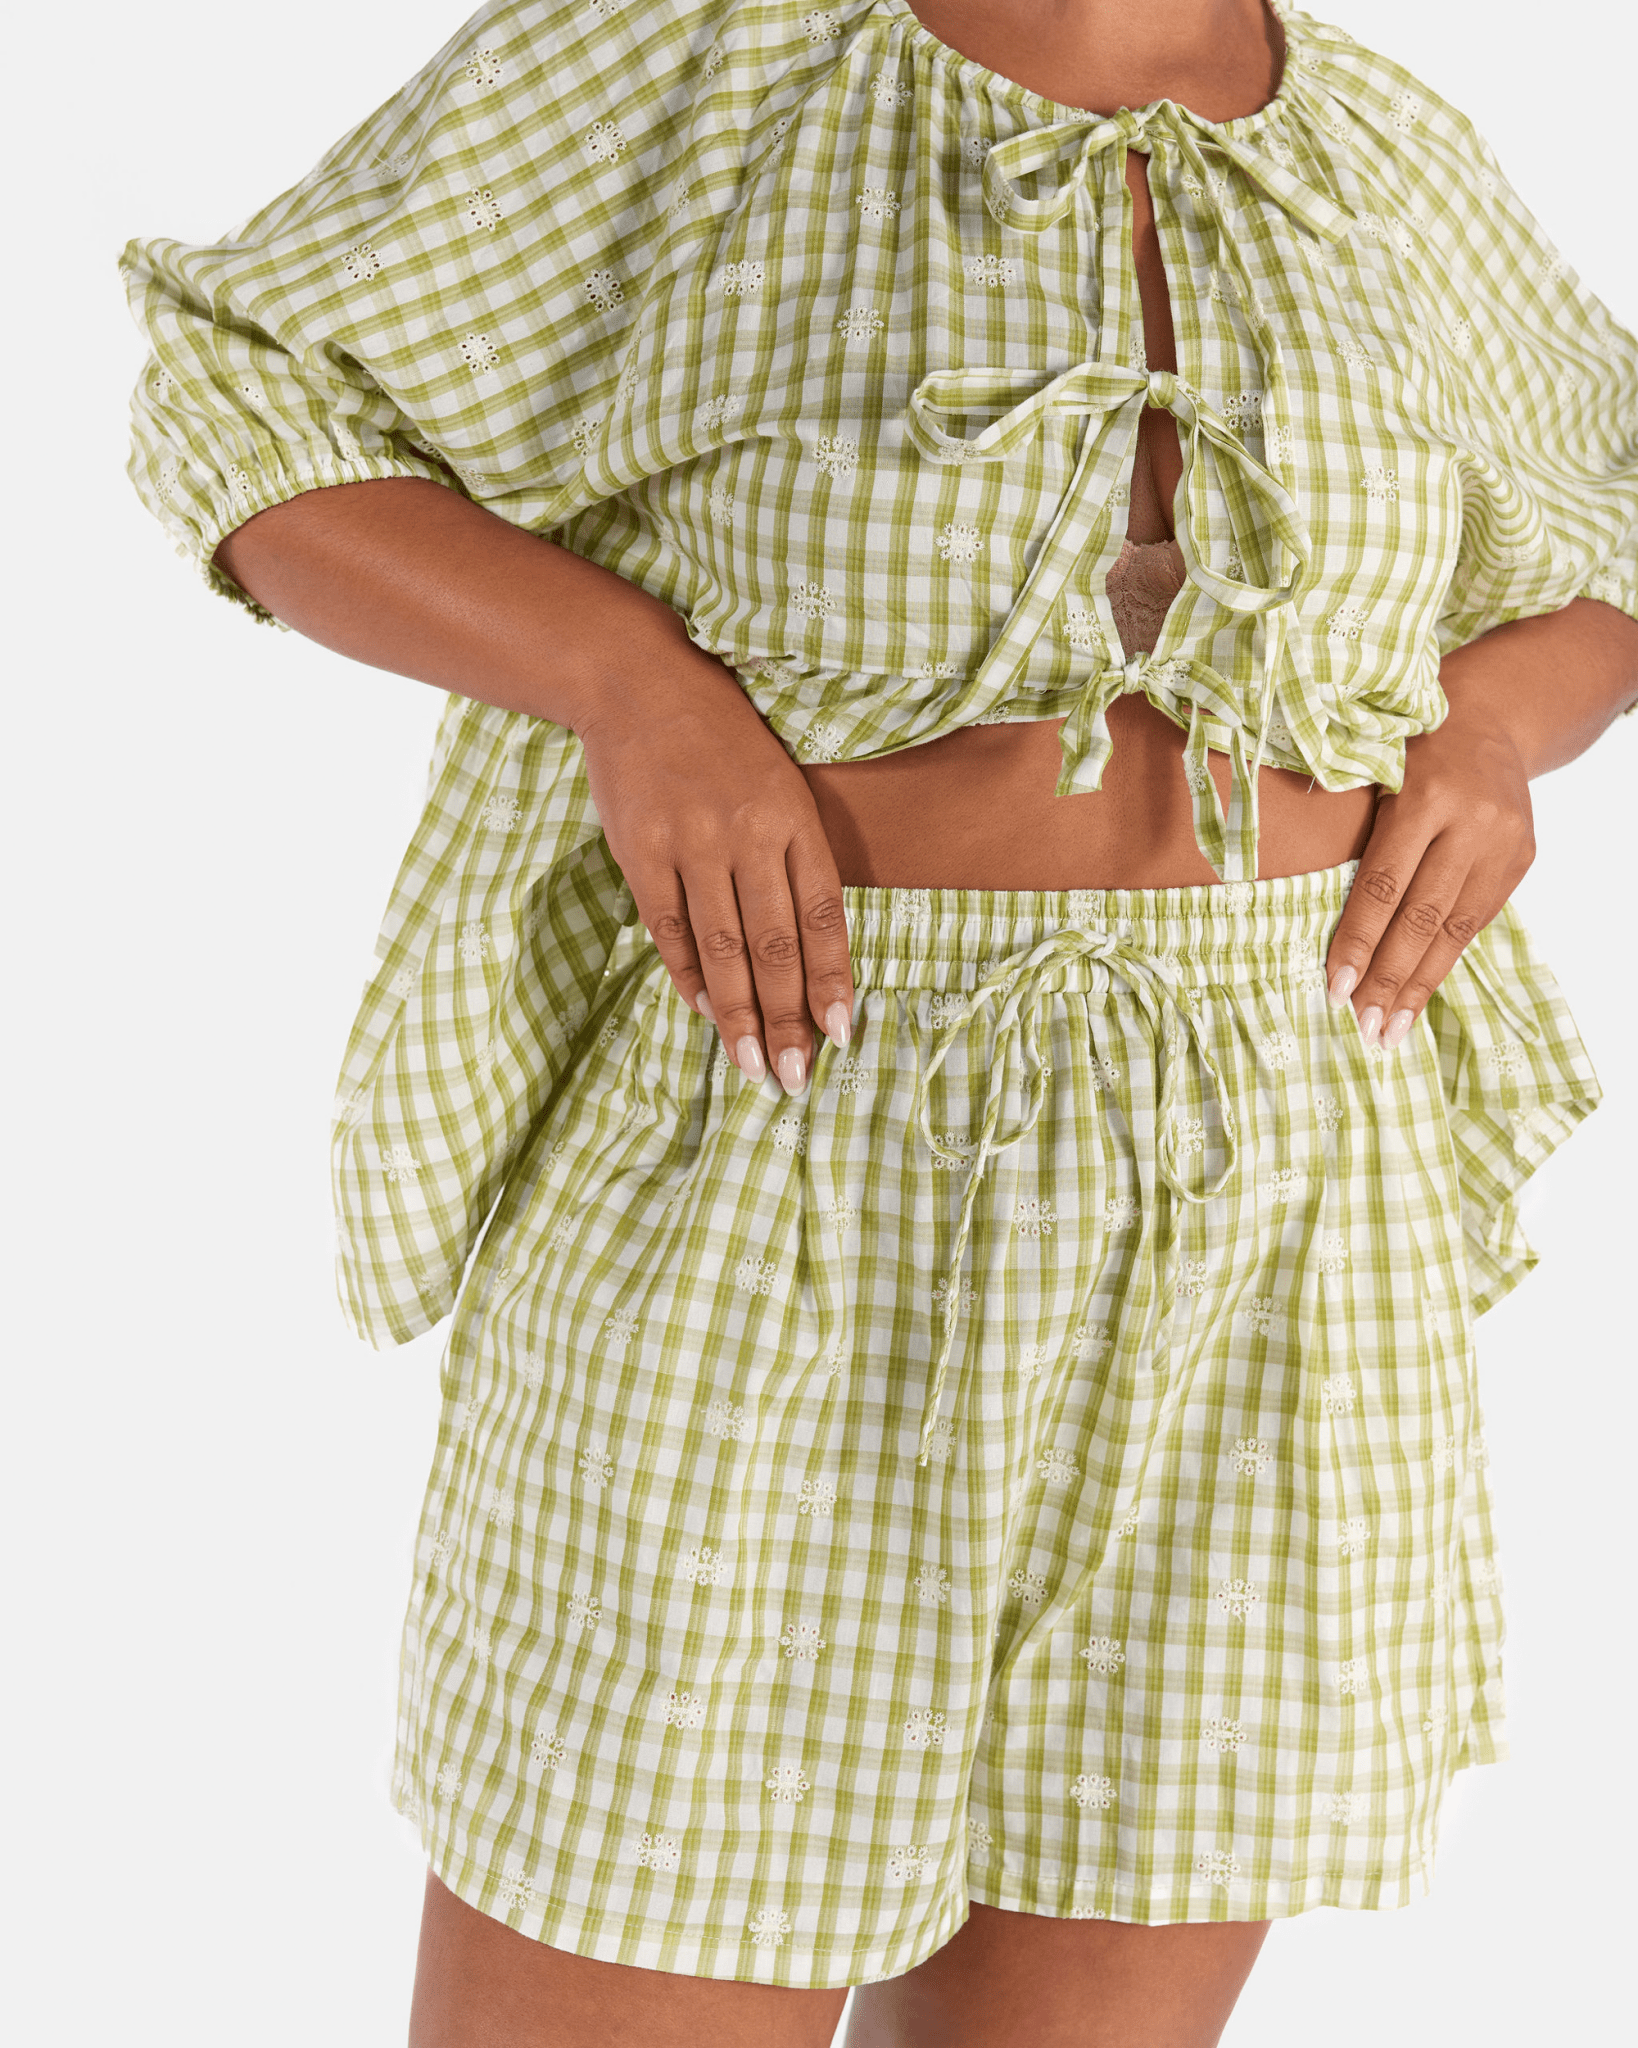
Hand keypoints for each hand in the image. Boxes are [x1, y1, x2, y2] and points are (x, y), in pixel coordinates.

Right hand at [576, 650, 855, 1093]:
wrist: (638, 682)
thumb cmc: (720, 737)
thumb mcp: (779, 783)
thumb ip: (792, 857)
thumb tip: (805, 951)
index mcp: (794, 817)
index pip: (824, 915)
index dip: (833, 979)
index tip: (841, 1033)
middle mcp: (749, 834)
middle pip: (775, 945)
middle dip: (789, 1018)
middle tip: (795, 1078)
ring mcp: (692, 843)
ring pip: (724, 948)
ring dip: (739, 1015)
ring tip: (753, 1066)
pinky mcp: (642, 851)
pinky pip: (671, 929)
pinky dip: (689, 975)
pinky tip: (705, 1011)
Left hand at [1323, 697, 1535, 1048]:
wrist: (1492, 717)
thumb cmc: (1406, 745)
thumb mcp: (1368, 765)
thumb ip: (1342, 822)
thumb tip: (1291, 895)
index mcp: (1423, 797)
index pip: (1383, 885)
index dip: (1358, 940)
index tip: (1335, 989)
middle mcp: (1471, 823)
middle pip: (1422, 916)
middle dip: (1389, 977)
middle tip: (1363, 1027)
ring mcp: (1502, 844)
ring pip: (1456, 928)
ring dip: (1420, 984)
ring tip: (1391, 1030)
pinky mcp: (1520, 860)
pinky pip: (1478, 921)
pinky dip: (1446, 961)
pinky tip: (1419, 994)